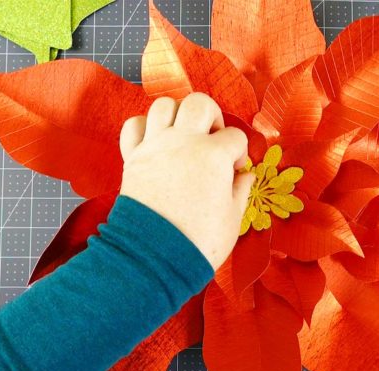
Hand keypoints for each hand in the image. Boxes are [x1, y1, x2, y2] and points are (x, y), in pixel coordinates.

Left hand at [119, 93, 254, 269]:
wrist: (154, 258)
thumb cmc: (198, 242)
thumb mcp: (233, 219)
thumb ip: (241, 190)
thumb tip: (245, 175)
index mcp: (213, 156)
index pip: (235, 137)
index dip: (239, 153)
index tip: (235, 172)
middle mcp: (183, 143)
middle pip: (199, 103)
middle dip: (211, 116)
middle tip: (213, 138)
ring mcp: (155, 147)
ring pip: (164, 105)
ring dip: (177, 115)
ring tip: (184, 135)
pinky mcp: (132, 158)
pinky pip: (133, 126)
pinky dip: (144, 127)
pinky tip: (155, 141)